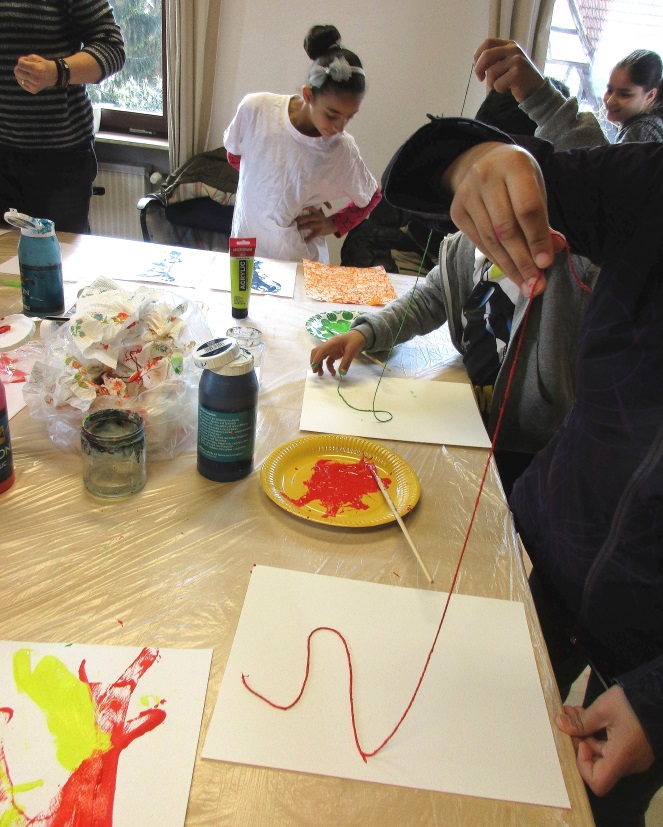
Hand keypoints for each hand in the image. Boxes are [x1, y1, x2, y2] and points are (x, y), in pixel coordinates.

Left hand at [14, 54, 57, 93]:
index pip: (20, 64)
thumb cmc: (43, 64)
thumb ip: (25, 59)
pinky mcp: (34, 90)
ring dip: (20, 74)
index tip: (25, 60)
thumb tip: (18, 66)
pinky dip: (22, 80)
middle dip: (19, 68)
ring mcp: (35, 86)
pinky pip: (22, 85)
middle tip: (23, 67)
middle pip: (18, 72)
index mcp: (36, 69)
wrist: (53, 75)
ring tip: (25, 72)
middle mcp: (35, 79)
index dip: (21, 60)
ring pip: (19, 79)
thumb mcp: (35, 57)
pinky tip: (26, 78)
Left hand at [295, 204, 335, 240]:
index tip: (296, 208)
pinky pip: (313, 235)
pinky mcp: (320, 231)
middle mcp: (318, 217)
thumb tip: (300, 212)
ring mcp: (319, 224)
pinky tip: (304, 240)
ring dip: (302, 227)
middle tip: (293, 221)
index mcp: (316, 213)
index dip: (304, 208)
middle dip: (300, 219)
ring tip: (297, 229)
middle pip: (308, 218)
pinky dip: (309, 238)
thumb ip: (311, 213)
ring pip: (309, 225)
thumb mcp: (318, 214)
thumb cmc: (322, 219)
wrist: (332, 225)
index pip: (310, 208)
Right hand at [310, 330, 366, 376]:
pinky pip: (328, 360)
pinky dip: (328, 366)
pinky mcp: (334, 353)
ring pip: (321, 357)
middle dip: (314, 361)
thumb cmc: (355, 340)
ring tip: (321, 374)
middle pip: (316, 352)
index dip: (316, 358)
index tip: (314, 367)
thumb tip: (341, 373)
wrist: (360, 336)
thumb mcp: (352, 351)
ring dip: (320, 365)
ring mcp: (331, 349)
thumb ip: (346, 362)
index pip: (321, 350)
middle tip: (315, 371)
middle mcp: (329, 346)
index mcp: (332, 343)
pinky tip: (333, 372)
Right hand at [443, 141, 564, 295]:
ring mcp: (467, 194)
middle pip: (506, 228)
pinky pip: (479, 242)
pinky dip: (496, 260)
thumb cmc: (517, 178)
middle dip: (523, 261)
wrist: (483, 161)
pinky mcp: (456, 211)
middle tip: (536, 285)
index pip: (527, 209)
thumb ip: (542, 219)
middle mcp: (486, 177)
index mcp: (514, 165)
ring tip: (525, 284)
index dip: (537, 239)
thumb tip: (551, 252)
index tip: (546, 264)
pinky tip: (510, 272)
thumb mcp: (535, 188)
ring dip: (510, 266)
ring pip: (491, 239)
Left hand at [473, 38, 545, 102]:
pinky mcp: (517, 73)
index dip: (478, 54)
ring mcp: (516, 60)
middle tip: (480, 79)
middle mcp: (513, 49)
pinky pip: (497, 84)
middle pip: (486, 55)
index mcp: (510, 45)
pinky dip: (500, 89)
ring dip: (492, 83)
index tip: (476, 65)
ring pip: (491, 72)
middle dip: (479, 68)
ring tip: (503, 84)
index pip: (488, 43)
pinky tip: (510, 88)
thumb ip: (495, 59)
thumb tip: (477, 62)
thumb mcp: (507, 64)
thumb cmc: (518, 79)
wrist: (536, 90)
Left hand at [556, 685, 654, 795]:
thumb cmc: (633, 703)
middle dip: (578, 742)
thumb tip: (560, 724)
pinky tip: (586, 715)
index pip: (598, 783)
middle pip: (597, 765)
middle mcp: (629, 764)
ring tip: (573, 712)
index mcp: (622, 757)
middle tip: (567, 720)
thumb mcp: (603, 708)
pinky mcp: (633, 749)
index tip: (581, 742)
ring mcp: (632, 757)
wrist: (659, 697)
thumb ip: (581, 721)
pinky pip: (611, 748)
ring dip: (585, 734)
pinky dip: (597, 734)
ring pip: (602, 753)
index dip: (583, 765)